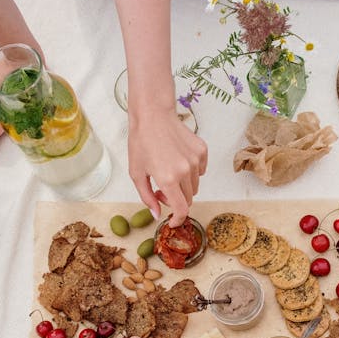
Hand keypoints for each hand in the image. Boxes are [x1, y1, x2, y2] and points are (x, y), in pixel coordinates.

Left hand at [128, 103, 206, 226]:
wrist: (153, 115)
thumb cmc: (141, 142)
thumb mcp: (136, 173)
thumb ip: (147, 197)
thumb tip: (157, 215)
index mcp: (168, 178)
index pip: (182, 209)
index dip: (178, 219)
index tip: (174, 222)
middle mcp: (186, 171)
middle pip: (188, 199)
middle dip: (175, 199)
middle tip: (160, 189)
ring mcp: (196, 160)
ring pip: (194, 185)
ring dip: (183, 186)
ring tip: (168, 172)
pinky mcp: (202, 151)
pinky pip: (201, 171)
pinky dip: (192, 172)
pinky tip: (178, 160)